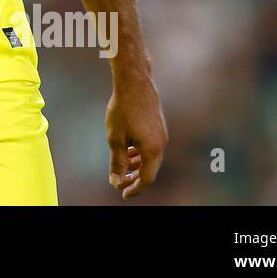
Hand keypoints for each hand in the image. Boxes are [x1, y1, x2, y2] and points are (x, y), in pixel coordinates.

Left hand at [106, 70, 166, 198]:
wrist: (135, 83)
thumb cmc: (123, 109)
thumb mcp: (115, 138)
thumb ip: (117, 161)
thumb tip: (115, 181)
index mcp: (152, 150)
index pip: (146, 178)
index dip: (134, 188)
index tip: (123, 194)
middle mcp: (161, 144)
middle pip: (150, 169)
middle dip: (135, 178)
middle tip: (120, 183)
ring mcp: (162, 135)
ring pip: (150, 157)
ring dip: (137, 165)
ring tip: (123, 167)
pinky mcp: (158, 126)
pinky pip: (151, 146)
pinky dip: (140, 153)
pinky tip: (128, 150)